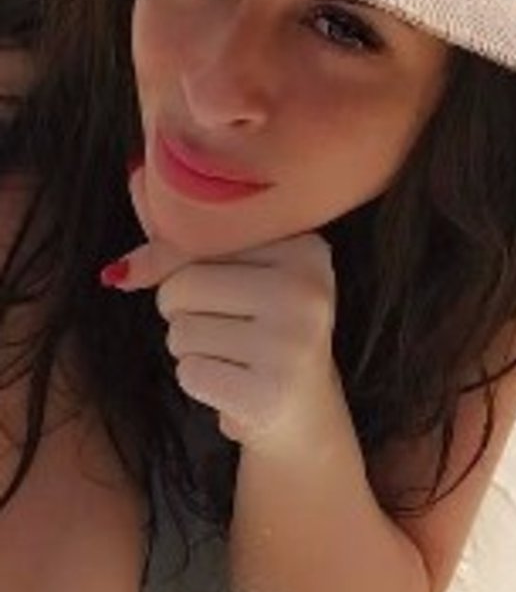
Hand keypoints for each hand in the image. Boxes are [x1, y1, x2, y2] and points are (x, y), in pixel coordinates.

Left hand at [101, 164, 339, 454]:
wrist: (304, 411)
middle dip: (184, 312)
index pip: (200, 242)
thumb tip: (134, 180)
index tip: (215, 290)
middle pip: (181, 287)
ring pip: (180, 331)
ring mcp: (290, 343)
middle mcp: (305, 289)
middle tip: (228, 328)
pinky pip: (189, 373)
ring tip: (234, 356)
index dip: (184, 269)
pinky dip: (199, 381)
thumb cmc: (263, 329)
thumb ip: (188, 234)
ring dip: (190, 348)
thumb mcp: (239, 272)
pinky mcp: (268, 393)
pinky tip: (235, 383)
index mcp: (304, 248)